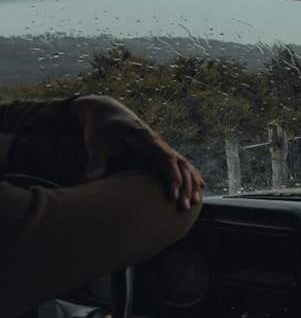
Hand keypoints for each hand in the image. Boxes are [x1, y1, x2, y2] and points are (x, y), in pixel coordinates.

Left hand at [71, 95, 203, 209]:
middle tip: (185, 207)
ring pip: (184, 164)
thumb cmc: (100, 129)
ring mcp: (161, 145)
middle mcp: (158, 142)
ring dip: (191, 182)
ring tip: (195, 202)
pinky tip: (198, 187)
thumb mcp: (95, 146)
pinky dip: (190, 175)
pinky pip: (180, 163)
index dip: (172, 178)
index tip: (173, 196)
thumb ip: (95, 164)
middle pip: (181, 164)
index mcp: (145, 139)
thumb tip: (85, 183)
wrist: (106, 111)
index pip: (167, 159)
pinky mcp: (159, 149)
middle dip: (186, 186)